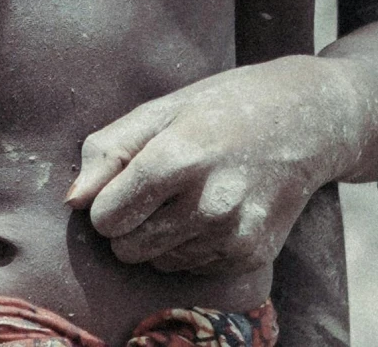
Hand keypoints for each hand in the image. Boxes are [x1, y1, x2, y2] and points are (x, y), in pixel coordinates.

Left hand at [68, 58, 352, 275]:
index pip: (107, 217)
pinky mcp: (252, 255)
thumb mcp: (158, 110)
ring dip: (159, 235)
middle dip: (127, 223)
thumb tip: (73, 201)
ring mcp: (234, 233)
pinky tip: (210, 210)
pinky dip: (189, 245)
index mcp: (178, 157)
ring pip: (157, 261)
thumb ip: (108, 152)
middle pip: (128, 247)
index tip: (118, 185)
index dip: (102, 204)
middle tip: (154, 187)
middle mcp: (208, 203)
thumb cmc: (219, 109)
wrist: (303, 121)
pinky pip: (191, 268)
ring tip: (186, 193)